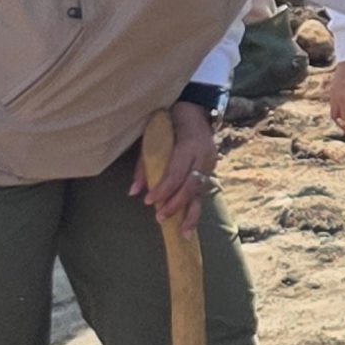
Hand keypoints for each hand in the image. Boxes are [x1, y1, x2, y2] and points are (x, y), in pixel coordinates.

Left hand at [134, 102, 217, 234]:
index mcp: (190, 146)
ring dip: (189, 213)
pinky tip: (188, 224)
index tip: (148, 202)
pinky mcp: (211, 171)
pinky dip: (194, 208)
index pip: (176, 172)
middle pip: (190, 185)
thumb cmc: (168, 124)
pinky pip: (201, 192)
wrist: (195, 112)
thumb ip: (144, 165)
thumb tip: (133, 192)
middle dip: (175, 204)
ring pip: (200, 192)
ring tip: (182, 233)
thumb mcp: (152, 139)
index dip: (163, 189)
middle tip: (160, 218)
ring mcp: (210, 164)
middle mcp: (204, 157)